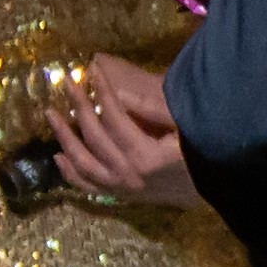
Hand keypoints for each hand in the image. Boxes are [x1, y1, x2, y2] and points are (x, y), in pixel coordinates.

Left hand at [47, 52, 203, 209]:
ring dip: (64, 137)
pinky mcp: (121, 197)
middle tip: (66, 82)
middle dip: (78, 105)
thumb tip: (120, 93)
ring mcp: (121, 189)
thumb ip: (153, 111)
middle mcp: (128, 174)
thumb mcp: (185, 129)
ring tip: (51, 114)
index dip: (102, 91)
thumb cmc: (205, 157)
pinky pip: (88, 187)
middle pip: (93, 135)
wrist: (216, 194)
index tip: (90, 70)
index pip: (114, 117)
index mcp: (146, 156)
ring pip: (82, 162)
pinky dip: (70, 173)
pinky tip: (58, 156)